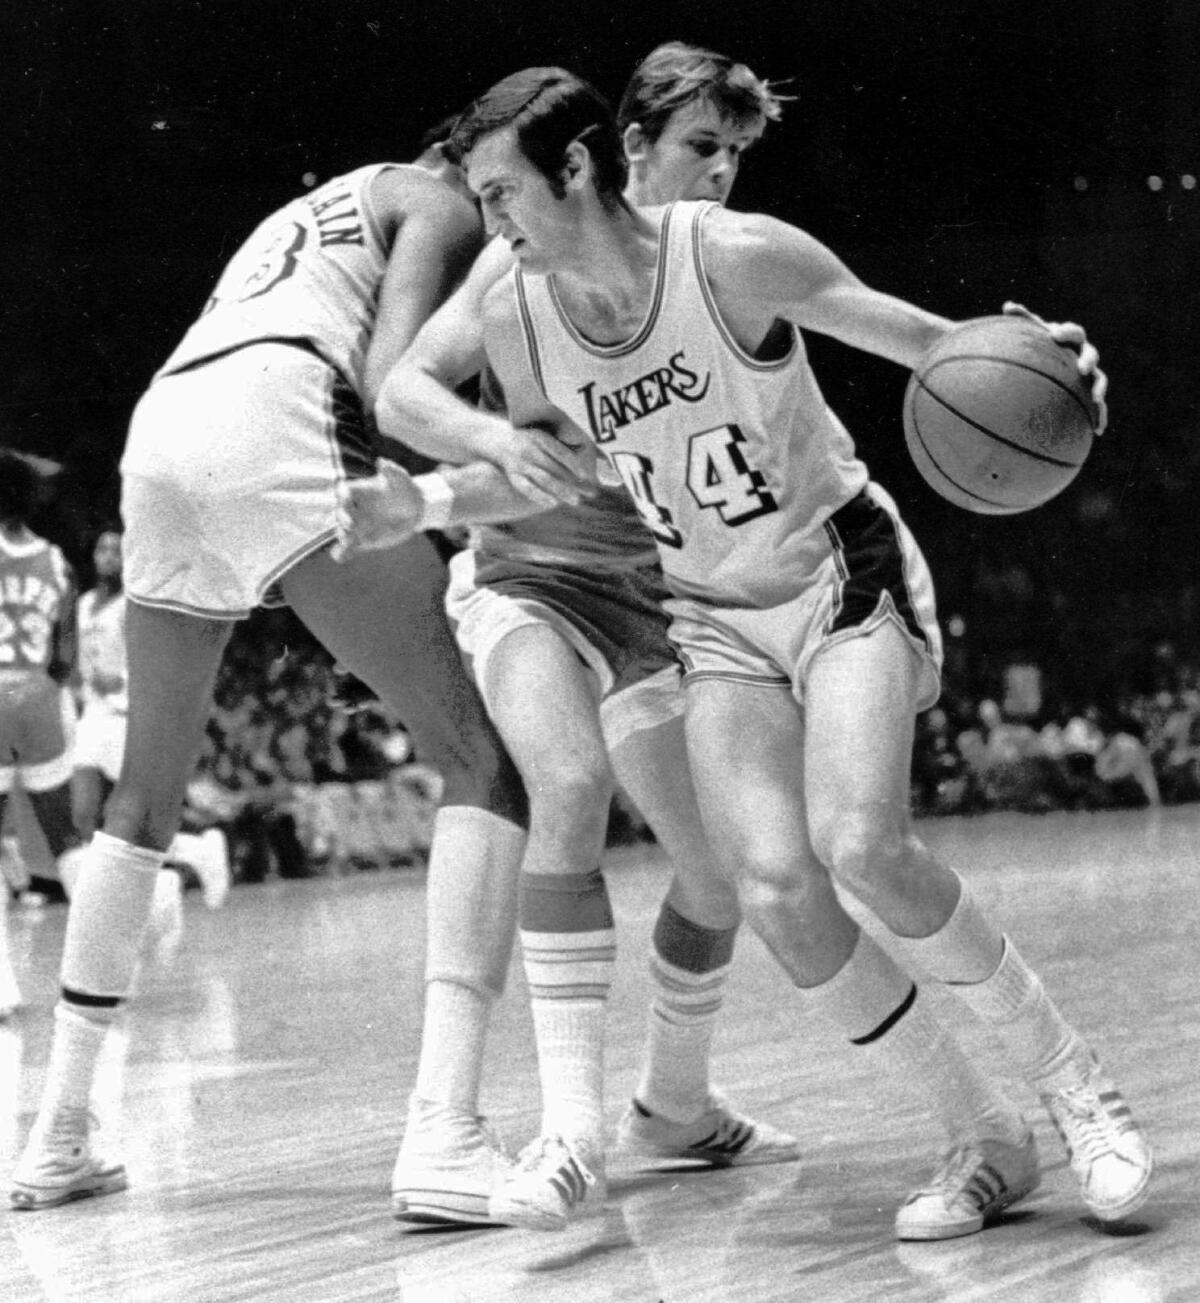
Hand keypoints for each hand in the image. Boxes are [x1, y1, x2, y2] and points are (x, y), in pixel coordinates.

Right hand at [331, 460, 424, 560]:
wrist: (415, 509)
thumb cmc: (405, 488)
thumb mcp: (401, 478)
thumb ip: (391, 470)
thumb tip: (382, 462)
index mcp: (360, 491)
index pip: (343, 492)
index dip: (342, 497)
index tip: (349, 502)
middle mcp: (355, 509)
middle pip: (340, 513)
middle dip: (342, 519)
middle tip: (352, 526)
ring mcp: (358, 525)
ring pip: (342, 531)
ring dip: (342, 537)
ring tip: (348, 543)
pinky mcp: (363, 540)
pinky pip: (348, 548)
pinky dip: (342, 553)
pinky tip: (340, 557)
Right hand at [494, 421, 596, 507]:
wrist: (495, 438)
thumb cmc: (525, 438)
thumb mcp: (539, 434)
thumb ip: (556, 445)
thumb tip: (584, 454)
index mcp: (538, 437)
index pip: (560, 452)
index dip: (574, 464)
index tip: (587, 475)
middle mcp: (529, 449)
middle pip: (555, 468)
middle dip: (574, 481)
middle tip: (591, 492)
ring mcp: (520, 463)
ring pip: (544, 479)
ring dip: (562, 490)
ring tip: (576, 501)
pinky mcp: (513, 476)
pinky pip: (527, 488)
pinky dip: (540, 496)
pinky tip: (553, 504)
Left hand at [1003, 301, 1107, 433]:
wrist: (1048, 362)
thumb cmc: (1036, 347)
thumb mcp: (1027, 334)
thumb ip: (1021, 319)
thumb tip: (1008, 305)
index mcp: (1069, 340)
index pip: (1073, 333)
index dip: (1067, 332)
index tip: (1055, 334)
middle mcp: (1082, 355)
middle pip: (1090, 354)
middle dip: (1088, 359)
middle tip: (1082, 368)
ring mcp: (1087, 375)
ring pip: (1099, 379)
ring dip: (1099, 388)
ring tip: (1096, 399)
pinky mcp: (1087, 393)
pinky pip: (1097, 405)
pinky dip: (1100, 415)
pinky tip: (1098, 430)